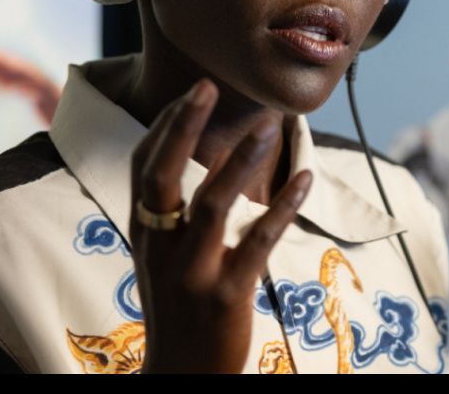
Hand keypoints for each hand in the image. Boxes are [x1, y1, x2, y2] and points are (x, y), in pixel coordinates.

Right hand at [129, 79, 312, 372]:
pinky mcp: (226, 295)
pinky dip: (283, 207)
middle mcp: (160, 247)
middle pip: (162, 176)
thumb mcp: (165, 256)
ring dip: (240, 160)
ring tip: (270, 124)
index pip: (142, 166)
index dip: (165, 125)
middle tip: (206, 85)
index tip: (192, 90)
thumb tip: (200, 155)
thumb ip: (174, 212)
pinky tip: (306, 178)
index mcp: (144, 233)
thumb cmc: (179, 307)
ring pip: (212, 205)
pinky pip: (257, 242)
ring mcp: (191, 272)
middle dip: (181, 128)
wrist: (180, 376)